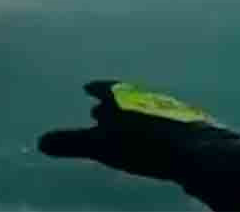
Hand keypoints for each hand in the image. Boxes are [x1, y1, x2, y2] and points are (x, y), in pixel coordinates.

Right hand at [38, 81, 239, 184]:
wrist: (199, 152)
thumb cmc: (145, 146)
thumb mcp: (103, 145)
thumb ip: (73, 143)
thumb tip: (40, 142)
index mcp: (125, 96)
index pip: (106, 88)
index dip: (96, 89)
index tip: (87, 88)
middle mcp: (148, 97)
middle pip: (126, 98)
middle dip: (113, 104)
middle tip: (101, 111)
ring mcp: (173, 110)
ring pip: (148, 109)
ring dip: (135, 115)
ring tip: (128, 126)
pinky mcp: (193, 127)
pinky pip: (167, 122)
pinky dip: (156, 127)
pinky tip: (158, 139)